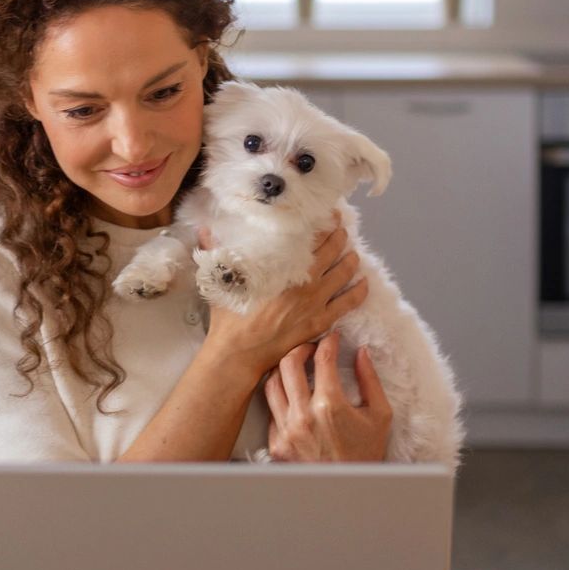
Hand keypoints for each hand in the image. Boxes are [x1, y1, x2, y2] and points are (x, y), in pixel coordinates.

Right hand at [201, 213, 368, 379]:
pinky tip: (364, 283)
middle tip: (341, 228)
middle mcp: (304, 283)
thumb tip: (204, 228)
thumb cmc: (229, 319)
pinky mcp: (320, 323)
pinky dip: (359, 292)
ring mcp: (315, 304)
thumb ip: (215, 251)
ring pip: (343, 275)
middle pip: (331, 253)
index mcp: (282, 269)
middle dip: (339, 237)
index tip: (327, 215)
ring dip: (351, 260)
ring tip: (354, 252)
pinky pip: (348, 304)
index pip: (309, 240)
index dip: (322, 225)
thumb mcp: (220, 279)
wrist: (238, 354)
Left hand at [262, 332, 392, 462]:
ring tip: (295, 367)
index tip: (332, 339)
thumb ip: (370, 381)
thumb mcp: (380, 416)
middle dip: (300, 348)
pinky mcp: (276, 445)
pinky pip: (270, 411)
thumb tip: (361, 353)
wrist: (348, 492)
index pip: (322, 359)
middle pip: (288, 364)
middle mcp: (303, 416)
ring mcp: (286, 431)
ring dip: (283, 370)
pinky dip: (279, 398)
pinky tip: (291, 396)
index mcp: (330, 406)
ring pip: (271, 384)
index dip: (328, 342)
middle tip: (310, 347)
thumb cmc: (366, 455)